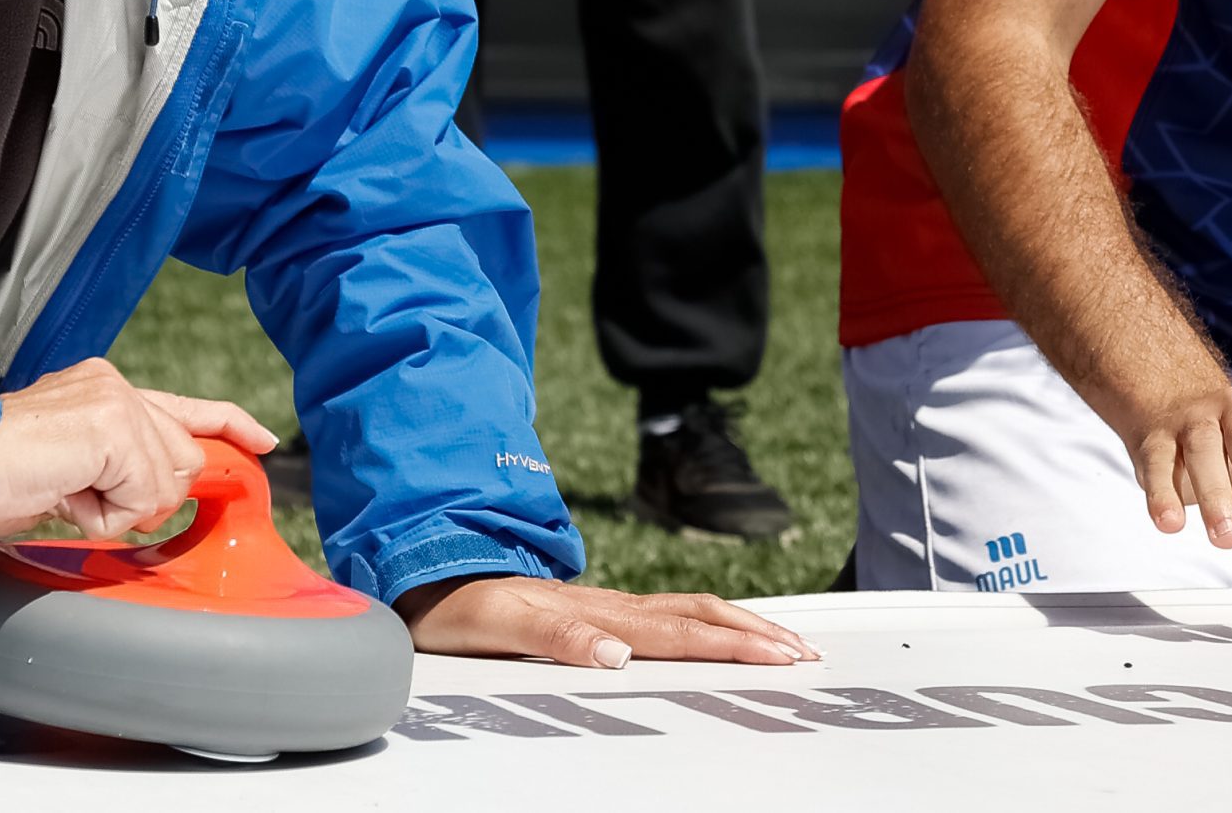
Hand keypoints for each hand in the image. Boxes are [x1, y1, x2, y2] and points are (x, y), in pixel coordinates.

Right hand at [0, 358, 278, 541]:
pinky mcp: (114, 426)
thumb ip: (114, 472)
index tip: (260, 442)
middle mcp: (111, 385)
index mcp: (100, 390)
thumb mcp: (67, 474)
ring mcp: (114, 400)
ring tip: (64, 492)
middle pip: (184, 459)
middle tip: (79, 495)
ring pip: (167, 481)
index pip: (181, 407)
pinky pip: (146, 496)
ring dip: (119, 509)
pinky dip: (108, 514)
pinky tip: (66, 494)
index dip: (227, 425)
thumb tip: (156, 498)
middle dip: (144, 498)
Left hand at [396, 575, 817, 667]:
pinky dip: (705, 625)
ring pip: (685, 612)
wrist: (427, 575)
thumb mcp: (499, 627)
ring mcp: (602, 607)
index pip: (677, 633)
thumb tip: (616, 656)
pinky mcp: (592, 611)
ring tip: (781, 642)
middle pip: (696, 616)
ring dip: (737, 625)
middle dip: (753, 633)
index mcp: (595, 615)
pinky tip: (717, 634)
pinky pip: (663, 616)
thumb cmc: (459, 609)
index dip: (731, 645)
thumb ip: (557, 639)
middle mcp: (607, 607)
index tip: (781, 656)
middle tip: (804, 653)